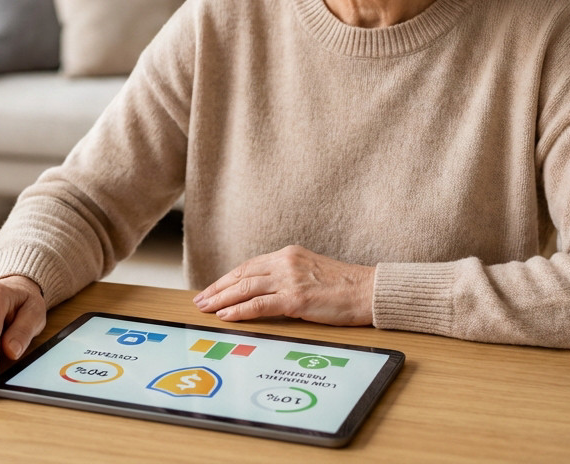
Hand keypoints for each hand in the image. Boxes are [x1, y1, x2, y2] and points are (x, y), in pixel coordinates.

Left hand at [193, 245, 373, 325]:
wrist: (368, 291)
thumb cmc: (344, 287)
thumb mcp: (311, 273)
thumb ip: (289, 277)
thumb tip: (265, 293)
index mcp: (289, 254)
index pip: (249, 266)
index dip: (227, 279)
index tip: (212, 290)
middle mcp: (286, 262)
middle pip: (242, 275)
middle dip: (218, 289)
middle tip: (200, 300)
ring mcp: (290, 279)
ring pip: (246, 288)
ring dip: (222, 299)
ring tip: (206, 308)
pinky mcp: (296, 297)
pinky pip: (260, 304)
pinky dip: (240, 310)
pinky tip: (227, 316)